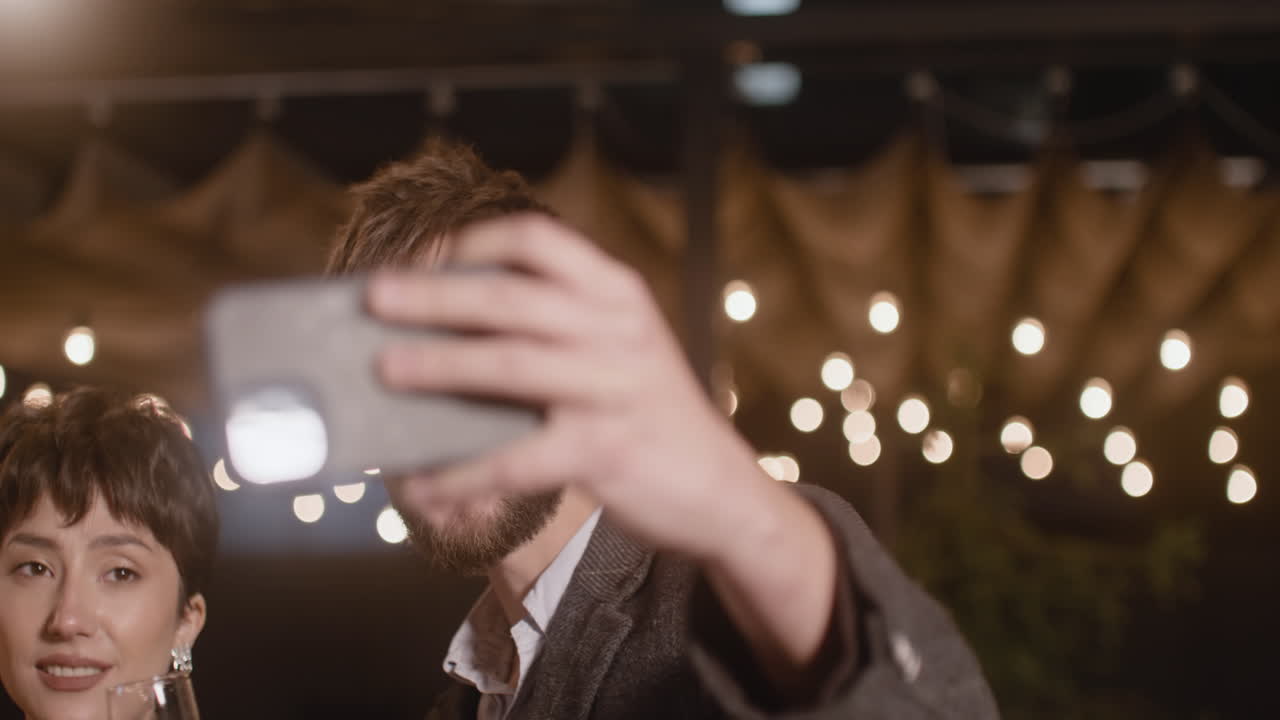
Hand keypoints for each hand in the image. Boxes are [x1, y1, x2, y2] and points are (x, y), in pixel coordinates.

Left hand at [368, 213, 767, 559]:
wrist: (719, 487)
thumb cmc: (650, 413)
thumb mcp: (621, 349)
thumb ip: (559, 328)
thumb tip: (446, 330)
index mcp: (619, 293)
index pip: (538, 241)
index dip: (472, 242)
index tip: (421, 255)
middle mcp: (618, 331)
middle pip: (510, 298)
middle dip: (433, 296)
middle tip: (375, 298)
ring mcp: (612, 389)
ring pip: (508, 366)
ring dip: (438, 366)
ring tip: (384, 370)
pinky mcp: (604, 450)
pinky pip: (516, 459)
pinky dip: (462, 474)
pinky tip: (424, 485)